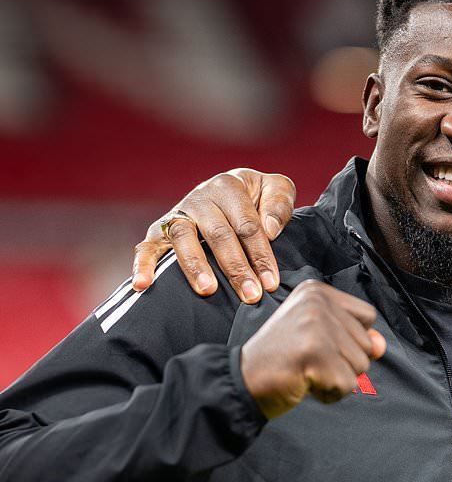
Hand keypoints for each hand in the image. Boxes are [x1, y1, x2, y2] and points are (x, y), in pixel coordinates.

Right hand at [131, 169, 297, 302]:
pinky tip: (142, 285)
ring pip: (184, 239)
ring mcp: (177, 214)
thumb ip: (279, 204)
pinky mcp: (159, 231)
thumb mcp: (276, 189)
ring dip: (196, 267)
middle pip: (218, 235)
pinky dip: (142, 265)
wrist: (229, 191)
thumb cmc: (258, 197)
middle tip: (250, 295)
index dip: (260, 254)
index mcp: (229, 186)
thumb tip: (269, 230)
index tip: (270, 283)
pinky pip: (148, 247)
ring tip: (208, 290)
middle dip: (235, 267)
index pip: (247, 225)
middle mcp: (200, 198)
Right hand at [240, 280, 386, 418]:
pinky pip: (349, 384)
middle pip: (366, 342)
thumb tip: (380, 346)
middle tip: (307, 361)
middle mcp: (317, 302)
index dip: (350, 339)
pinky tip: (305, 383)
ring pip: (361, 365)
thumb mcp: (320, 339)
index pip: (368, 317)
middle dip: (343, 362)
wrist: (240, 381)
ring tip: (306, 370)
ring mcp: (316, 325)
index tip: (317, 344)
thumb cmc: (281, 361)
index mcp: (317, 291)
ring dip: (337, 378)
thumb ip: (354, 337)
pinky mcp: (315, 352)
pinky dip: (331, 393)